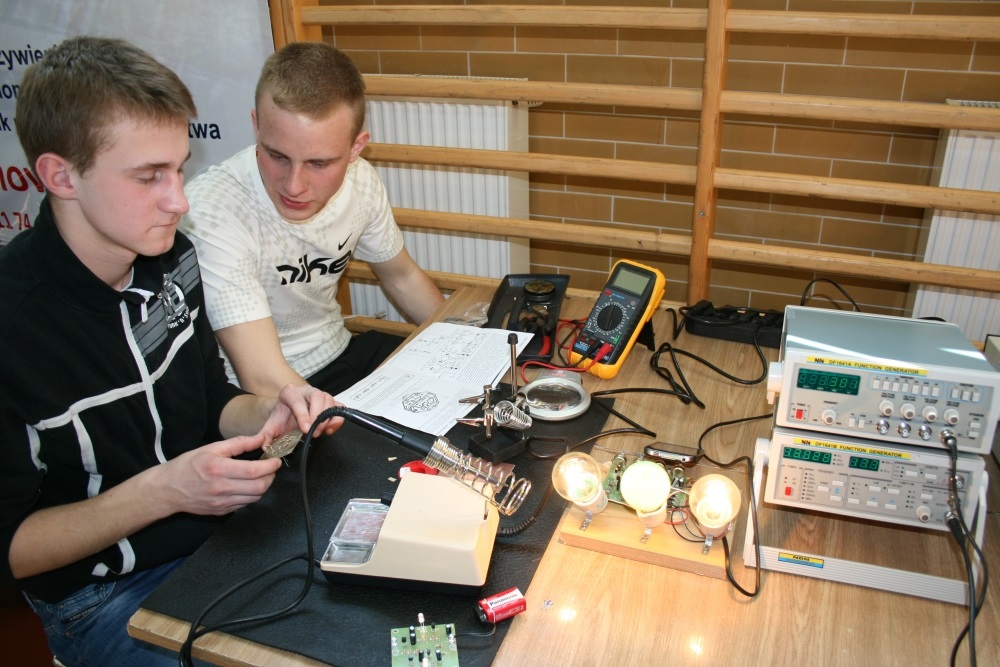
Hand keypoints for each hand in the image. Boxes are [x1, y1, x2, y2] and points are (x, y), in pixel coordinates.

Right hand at [156, 434, 282, 515]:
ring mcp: (221, 503)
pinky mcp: (221, 512)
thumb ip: (239, 443)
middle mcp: (221, 488)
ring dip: (263, 487)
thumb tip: (261, 438)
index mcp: (219, 469)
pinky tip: (247, 486)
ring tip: (260, 477)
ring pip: (254, 498)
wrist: (168, 489)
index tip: (275, 460)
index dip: (270, 466)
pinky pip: (245, 505)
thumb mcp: (212, 448)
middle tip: (270, 469)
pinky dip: (251, 495)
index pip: (253, 471)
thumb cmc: (188, 465)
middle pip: (259, 487)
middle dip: (270, 477)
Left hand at [261, 383, 343, 441]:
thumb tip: (264, 447)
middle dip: (317, 416)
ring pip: (330, 400)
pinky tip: (329, 429)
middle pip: (317, 396)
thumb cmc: (282, 418)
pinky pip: (339, 407)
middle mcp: (306, 391)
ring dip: (327, 418)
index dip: (303, 415)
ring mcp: (320, 395)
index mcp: (290, 393)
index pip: (298, 401)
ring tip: (319, 432)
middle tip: (314, 433)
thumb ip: (264, 437)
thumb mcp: (271, 426)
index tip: (305, 430)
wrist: (288, 413)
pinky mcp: (330, 402)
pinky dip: (337, 419)